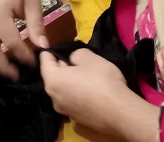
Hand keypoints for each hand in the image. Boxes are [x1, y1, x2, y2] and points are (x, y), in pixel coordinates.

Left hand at [40, 49, 157, 139]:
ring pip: (63, 89)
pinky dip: (77, 92)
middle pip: (53, 76)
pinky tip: (91, 88)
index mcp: (52, 81)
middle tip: (74, 57)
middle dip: (62, 65)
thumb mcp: (89, 57)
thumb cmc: (101, 80)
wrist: (120, 112)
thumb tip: (73, 61)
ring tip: (84, 72)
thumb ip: (76, 54)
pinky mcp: (77, 119)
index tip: (54, 44)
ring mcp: (65, 110)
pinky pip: (73, 100)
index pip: (44, 60)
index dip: (49, 50)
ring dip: (70, 80)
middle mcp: (54, 98)